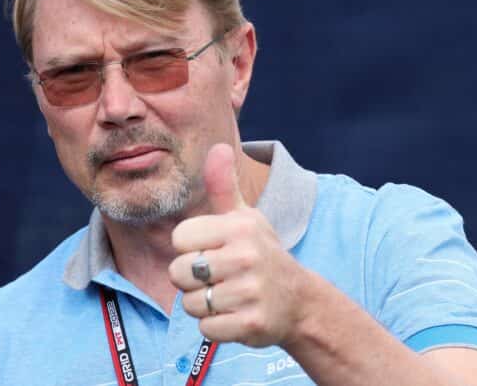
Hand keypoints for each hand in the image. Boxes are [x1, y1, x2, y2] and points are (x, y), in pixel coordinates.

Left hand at [168, 143, 307, 346]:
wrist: (299, 300)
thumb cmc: (261, 254)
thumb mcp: (245, 217)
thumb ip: (224, 186)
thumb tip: (218, 147)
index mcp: (239, 227)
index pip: (180, 239)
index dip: (189, 248)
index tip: (211, 251)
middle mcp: (246, 257)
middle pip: (178, 272)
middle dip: (190, 280)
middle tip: (217, 277)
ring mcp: (250, 292)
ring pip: (190, 303)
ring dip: (202, 305)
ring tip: (227, 296)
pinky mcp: (252, 324)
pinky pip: (206, 329)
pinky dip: (214, 326)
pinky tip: (234, 315)